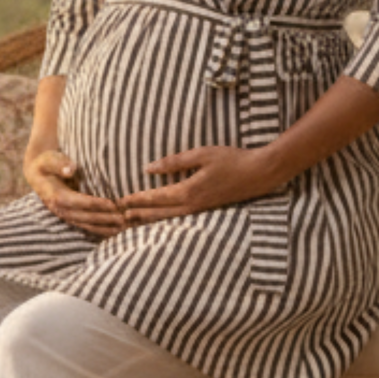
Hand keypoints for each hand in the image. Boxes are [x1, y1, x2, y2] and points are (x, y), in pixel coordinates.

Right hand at [25, 148, 124, 238]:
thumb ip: (59, 163)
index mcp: (54, 195)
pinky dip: (100, 230)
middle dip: (104, 218)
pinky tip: (115, 231)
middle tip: (123, 218)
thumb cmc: (46, 163)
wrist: (38, 173)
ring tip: (123, 227)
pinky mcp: (70, 217)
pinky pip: (86, 226)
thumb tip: (70, 169)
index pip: (76, 202)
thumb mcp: (49, 159)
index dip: (94, 204)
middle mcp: (59, 209)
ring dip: (105, 227)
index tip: (112, 204)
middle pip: (83, 217)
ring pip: (86, 225)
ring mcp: (64, 215)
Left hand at [118, 145, 277, 224]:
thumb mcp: (201, 154)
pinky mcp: (207, 210)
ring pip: (168, 219)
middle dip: (137, 214)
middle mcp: (193, 205)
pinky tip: (158, 220)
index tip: (120, 201)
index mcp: (189, 191)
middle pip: (159, 213)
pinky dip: (164, 220)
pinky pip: (180, 219)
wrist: (260, 173)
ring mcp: (201, 210)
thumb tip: (149, 168)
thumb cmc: (232, 159)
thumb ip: (174, 162)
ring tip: (132, 223)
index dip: (136, 200)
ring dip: (149, 220)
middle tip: (118, 217)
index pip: (156, 198)